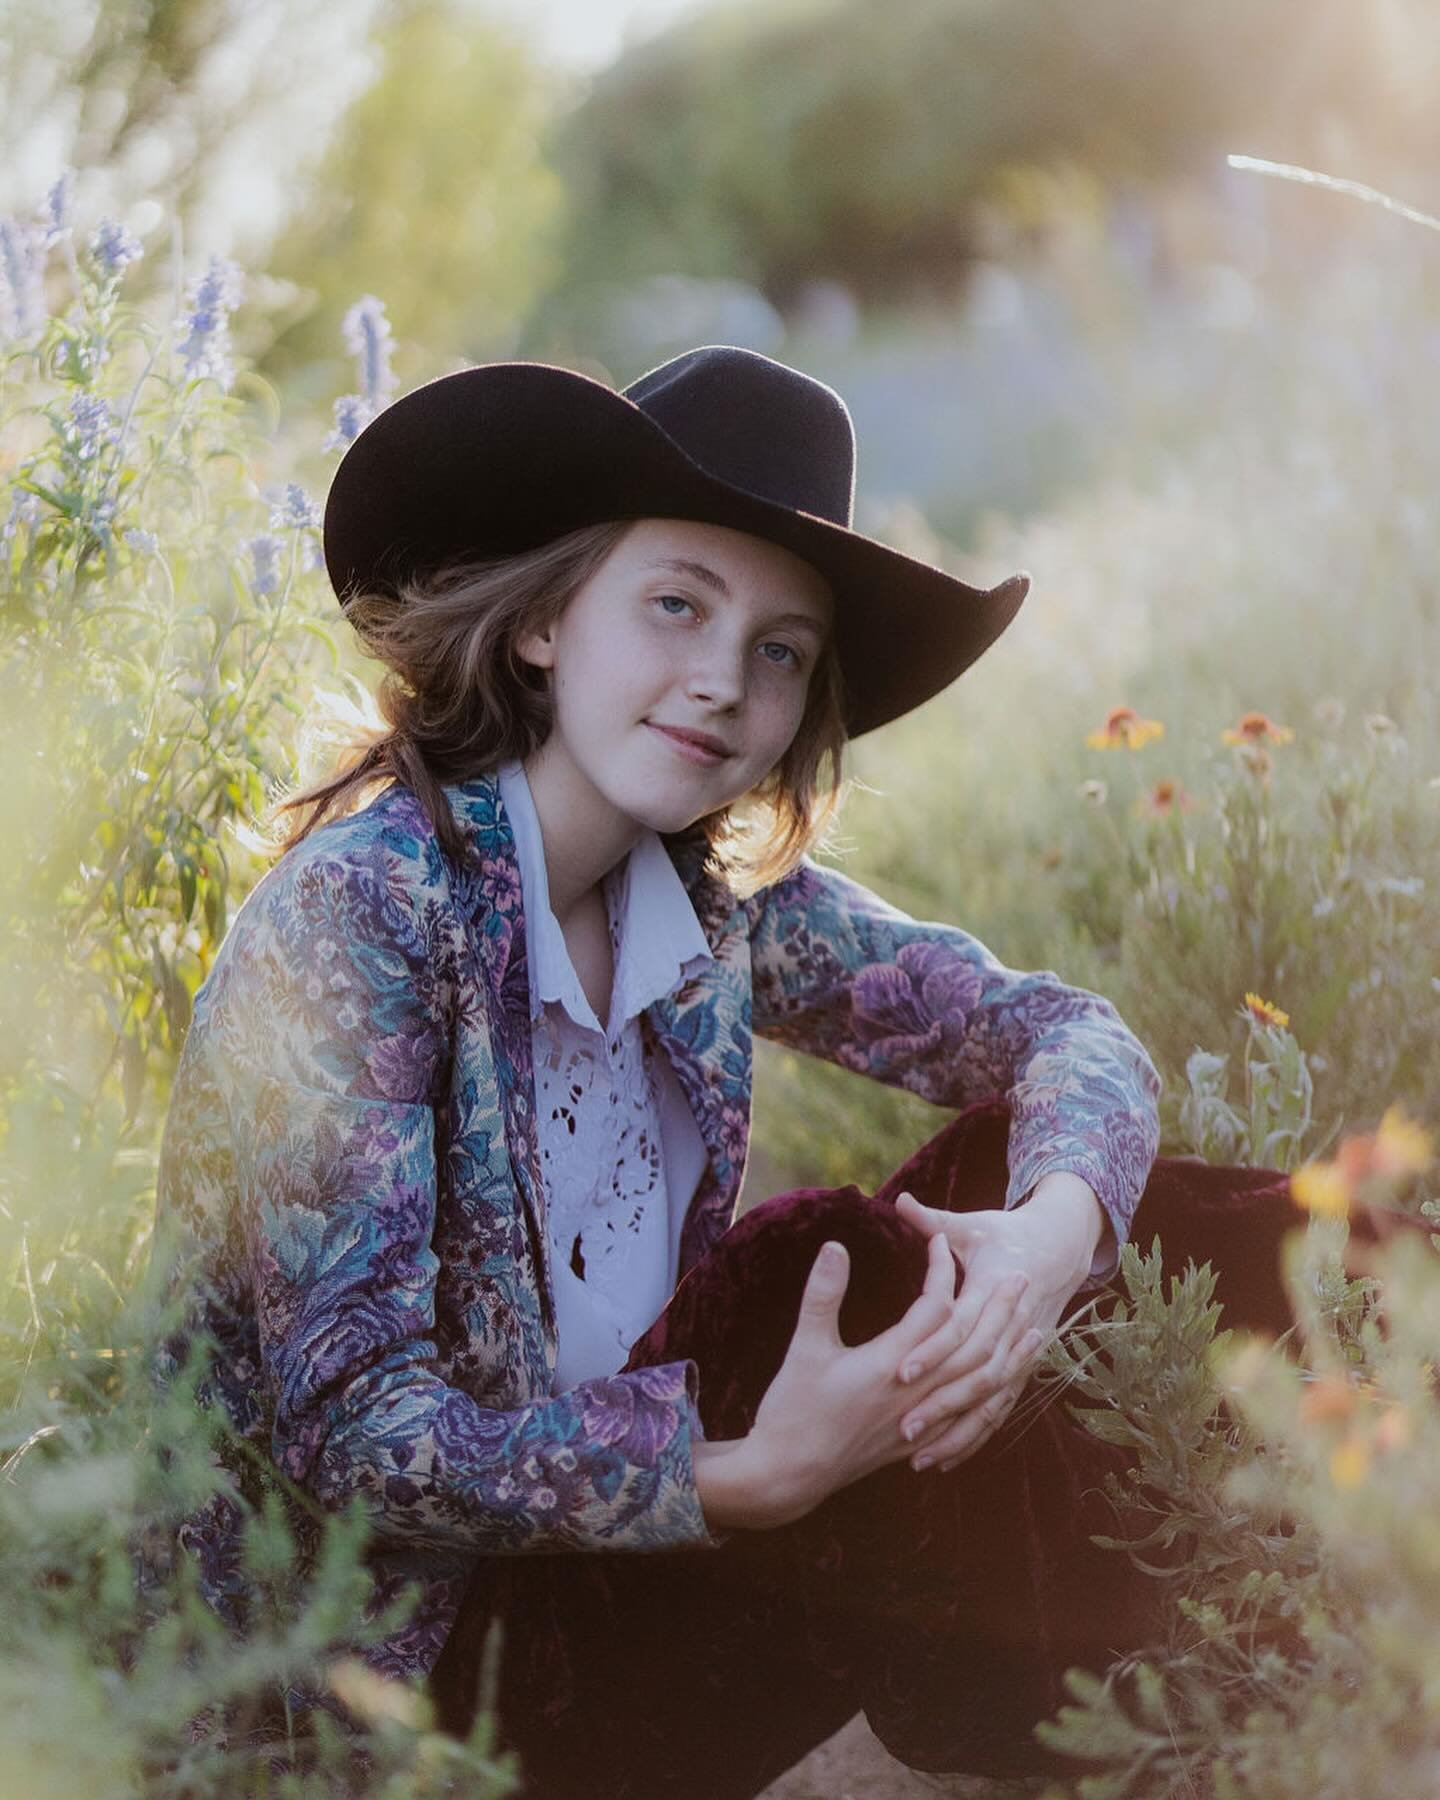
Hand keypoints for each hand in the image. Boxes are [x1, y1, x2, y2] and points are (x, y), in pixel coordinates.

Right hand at [738, 1228, 1030, 1526]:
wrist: (790, 1473)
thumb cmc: (794, 1408)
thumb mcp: (805, 1346)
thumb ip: (823, 1293)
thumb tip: (836, 1245)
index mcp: (890, 1364)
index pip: (933, 1309)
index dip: (941, 1270)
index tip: (941, 1241)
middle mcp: (917, 1393)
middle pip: (972, 1345)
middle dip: (999, 1309)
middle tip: (1020, 1276)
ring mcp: (923, 1422)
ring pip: (981, 1385)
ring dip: (1010, 1354)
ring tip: (1035, 1330)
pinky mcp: (920, 1442)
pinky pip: (972, 1419)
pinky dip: (995, 1397)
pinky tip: (1006, 1387)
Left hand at [889, 1182, 1103, 1471]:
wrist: (1060, 1248)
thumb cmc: (1004, 1234)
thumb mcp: (970, 1224)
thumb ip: (933, 1219)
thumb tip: (899, 1200)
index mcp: (992, 1291)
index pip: (959, 1326)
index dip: (930, 1349)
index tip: (899, 1372)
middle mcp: (1009, 1327)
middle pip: (973, 1374)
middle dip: (940, 1404)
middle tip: (902, 1429)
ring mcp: (1019, 1351)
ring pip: (989, 1401)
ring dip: (957, 1431)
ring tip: (919, 1458)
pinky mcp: (1022, 1368)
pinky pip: (999, 1410)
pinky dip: (975, 1436)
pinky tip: (946, 1460)